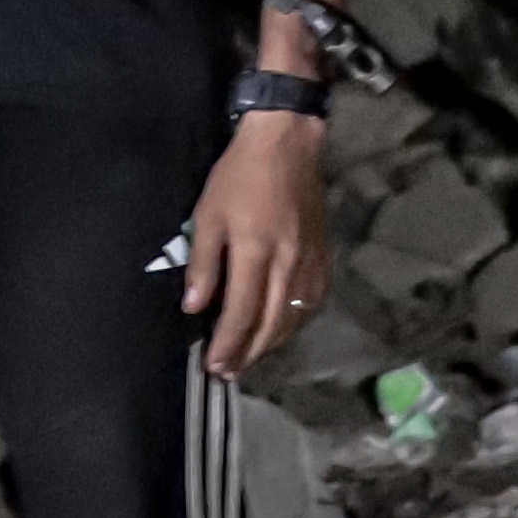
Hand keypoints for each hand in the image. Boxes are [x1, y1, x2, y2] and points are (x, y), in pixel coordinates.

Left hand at [179, 110, 330, 385]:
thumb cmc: (239, 176)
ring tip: (249, 358)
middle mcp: (288, 265)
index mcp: (256, 253)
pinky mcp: (323, 258)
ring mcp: (309, 263)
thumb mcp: (208, 215)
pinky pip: (312, 304)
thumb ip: (204, 264)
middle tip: (228, 372)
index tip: (213, 365)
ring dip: (271, 345)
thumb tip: (195, 308)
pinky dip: (295, 324)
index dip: (227, 344)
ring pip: (293, 319)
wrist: (287, 145)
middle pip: (270, 325)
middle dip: (248, 353)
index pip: (242, 313)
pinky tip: (281, 329)